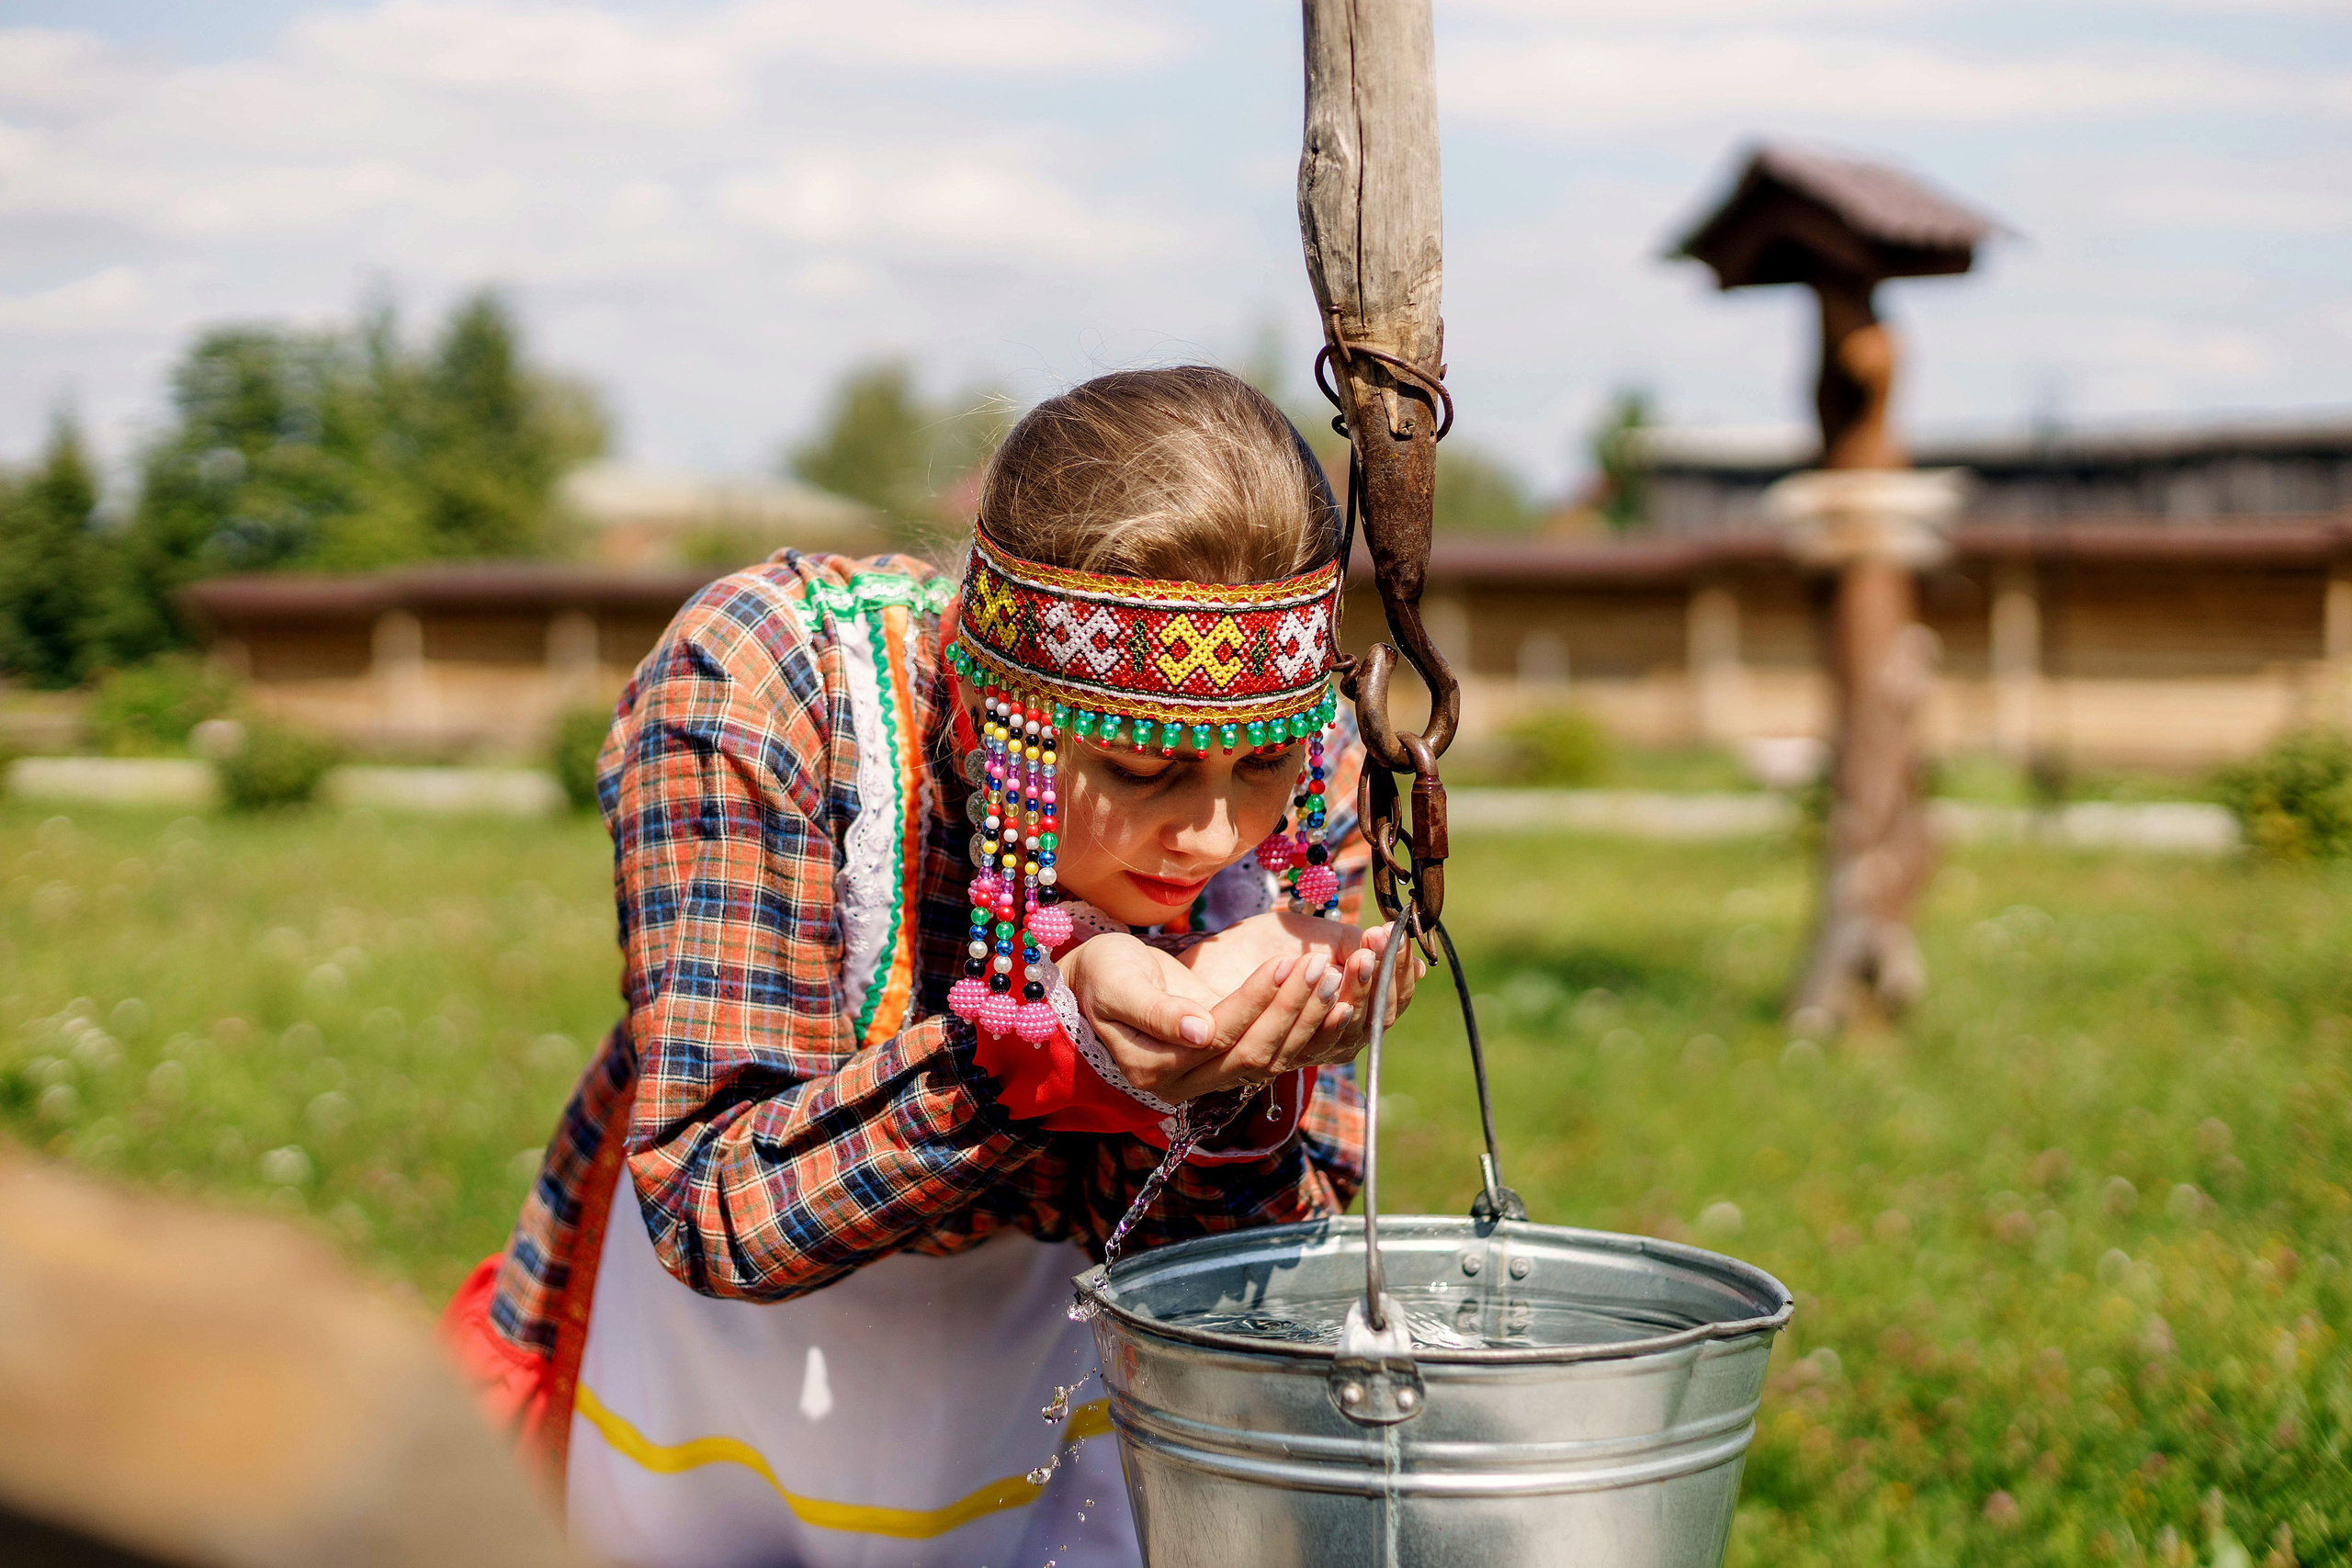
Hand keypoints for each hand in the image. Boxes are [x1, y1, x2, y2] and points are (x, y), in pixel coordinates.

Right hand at [1061, 932, 1407, 1102]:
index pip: (1221, 1035)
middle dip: (1292, 1010)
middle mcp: (1183, 1084)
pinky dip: (1304, 1027)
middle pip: (1254, 1053)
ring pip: (1270, 1058)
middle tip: (1323, 966)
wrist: (1092, 986)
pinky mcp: (1225, 1063)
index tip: (1288, 961)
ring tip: (1332, 973)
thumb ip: (1156, 1012)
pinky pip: (1273, 1053)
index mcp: (1153, 1067)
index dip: (1258, 1001)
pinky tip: (1329, 998)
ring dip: (1305, 1018)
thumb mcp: (1117, 984)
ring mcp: (1207, 1079)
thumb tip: (1201, 1032)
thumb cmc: (1100, 975)